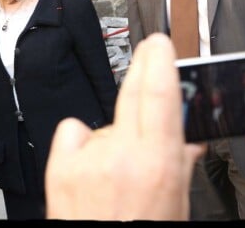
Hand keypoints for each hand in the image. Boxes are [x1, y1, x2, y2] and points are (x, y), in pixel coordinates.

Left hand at [45, 33, 204, 219]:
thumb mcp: (175, 200)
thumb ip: (179, 161)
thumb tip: (185, 135)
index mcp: (155, 162)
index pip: (159, 95)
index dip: (159, 62)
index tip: (159, 44)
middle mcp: (119, 154)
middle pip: (131, 94)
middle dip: (141, 69)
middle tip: (148, 55)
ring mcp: (86, 158)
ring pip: (104, 123)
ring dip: (113, 136)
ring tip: (115, 171)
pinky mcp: (59, 165)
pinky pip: (74, 132)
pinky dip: (82, 142)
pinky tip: (87, 165)